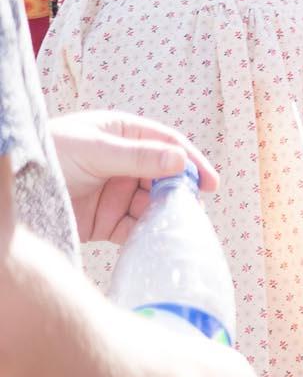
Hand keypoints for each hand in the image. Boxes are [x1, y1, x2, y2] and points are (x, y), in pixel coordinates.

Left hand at [48, 111, 218, 245]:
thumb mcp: (93, 149)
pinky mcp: (105, 222)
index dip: (190, 162)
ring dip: (165, 216)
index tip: (209, 182)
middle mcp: (123, 164)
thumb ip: (137, 157)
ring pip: (152, 205)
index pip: (166, 144)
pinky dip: (146, 235)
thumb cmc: (48, 155)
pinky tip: (155, 241)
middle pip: (164, 177)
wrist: (11, 193)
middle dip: (179, 193)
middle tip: (192, 210)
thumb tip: (181, 161)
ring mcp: (115, 193)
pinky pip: (134, 229)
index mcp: (122, 135)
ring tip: (175, 228)